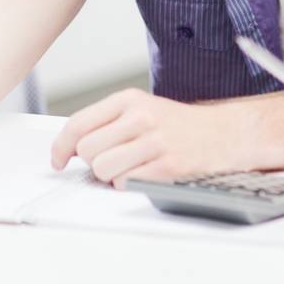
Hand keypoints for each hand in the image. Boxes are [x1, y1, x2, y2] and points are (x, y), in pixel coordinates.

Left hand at [50, 87, 237, 186]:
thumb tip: (71, 148)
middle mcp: (141, 117)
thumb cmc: (179, 125)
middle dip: (93, 162)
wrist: (224, 134)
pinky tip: (146, 173)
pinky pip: (125, 183)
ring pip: (102, 169)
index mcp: (130, 100)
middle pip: (87, 150)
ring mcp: (155, 142)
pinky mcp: (166, 167)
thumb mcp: (142, 109)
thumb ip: (107, 123)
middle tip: (112, 159)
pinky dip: (129, 184)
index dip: (61, 146)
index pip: (79, 123)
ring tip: (130, 166)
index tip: (58, 160)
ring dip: (111, 175)